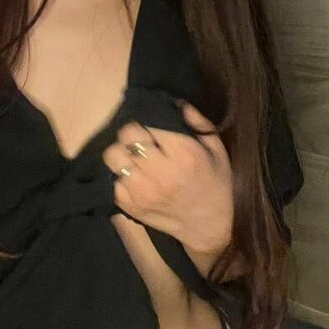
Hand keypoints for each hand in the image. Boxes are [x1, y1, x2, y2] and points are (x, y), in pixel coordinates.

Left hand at [101, 98, 233, 256]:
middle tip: (141, 138)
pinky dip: (120, 175)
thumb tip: (175, 102)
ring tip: (134, 157)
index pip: (146, 123)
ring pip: (112, 156)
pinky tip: (135, 176)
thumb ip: (197, 122)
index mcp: (182, 153)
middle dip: (132, 133)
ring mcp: (141, 191)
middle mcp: (159, 171)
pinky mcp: (130, 206)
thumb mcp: (216, 149)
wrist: (210, 226)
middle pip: (125, 136)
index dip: (146, 120)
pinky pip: (112, 179)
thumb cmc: (217, 183)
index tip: (151, 124)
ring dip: (122, 153)